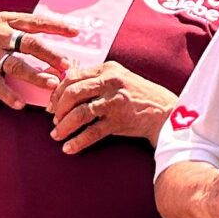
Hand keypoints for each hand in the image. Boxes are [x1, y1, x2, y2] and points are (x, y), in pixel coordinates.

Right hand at [0, 11, 74, 107]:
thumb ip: (22, 27)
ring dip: (36, 75)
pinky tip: (20, 104)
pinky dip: (8, 95)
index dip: (56, 26)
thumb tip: (54, 29)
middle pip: (30, 43)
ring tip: (53, 84)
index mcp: (7, 20)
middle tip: (68, 65)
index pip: (35, 21)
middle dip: (50, 55)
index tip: (76, 32)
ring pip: (16, 64)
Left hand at [49, 62, 175, 152]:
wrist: (166, 112)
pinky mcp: (119, 121)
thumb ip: (96, 79)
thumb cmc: (139, 96)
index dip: (58, 92)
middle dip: (58, 109)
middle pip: (73, 93)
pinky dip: (78, 142)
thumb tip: (65, 86)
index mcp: (108, 69)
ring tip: (56, 136)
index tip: (52, 105)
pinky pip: (92, 133)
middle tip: (54, 121)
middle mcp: (111, 83)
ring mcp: (115, 102)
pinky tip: (68, 148)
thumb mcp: (120, 78)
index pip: (73, 76)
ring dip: (64, 126)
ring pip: (79, 113)